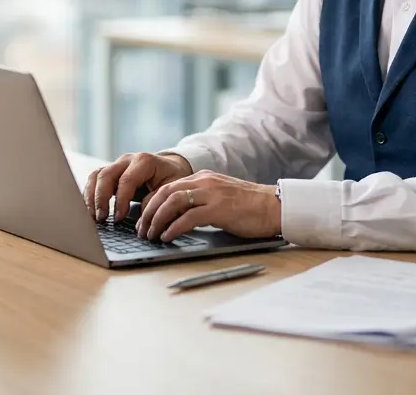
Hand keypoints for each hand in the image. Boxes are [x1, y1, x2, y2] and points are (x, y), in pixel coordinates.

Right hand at [82, 152, 192, 221]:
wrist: (171, 168)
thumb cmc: (172, 179)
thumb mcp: (170, 190)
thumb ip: (155, 202)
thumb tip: (140, 222)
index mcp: (144, 161)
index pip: (126, 180)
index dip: (120, 200)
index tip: (118, 218)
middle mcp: (127, 160)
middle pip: (106, 175)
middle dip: (101, 198)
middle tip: (101, 218)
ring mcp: (117, 164)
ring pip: (96, 176)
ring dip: (91, 196)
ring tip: (93, 216)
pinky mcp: (110, 172)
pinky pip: (94, 180)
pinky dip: (90, 194)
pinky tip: (91, 210)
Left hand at [135, 171, 281, 242]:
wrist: (275, 206)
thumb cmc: (249, 207)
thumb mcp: (219, 197)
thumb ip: (199, 201)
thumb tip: (177, 217)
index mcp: (202, 178)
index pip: (167, 186)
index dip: (151, 203)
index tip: (143, 218)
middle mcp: (204, 182)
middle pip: (165, 193)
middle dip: (148, 212)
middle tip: (141, 230)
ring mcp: (211, 194)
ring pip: (172, 202)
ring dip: (157, 220)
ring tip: (151, 235)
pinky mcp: (219, 209)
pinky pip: (189, 217)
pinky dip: (174, 228)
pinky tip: (168, 236)